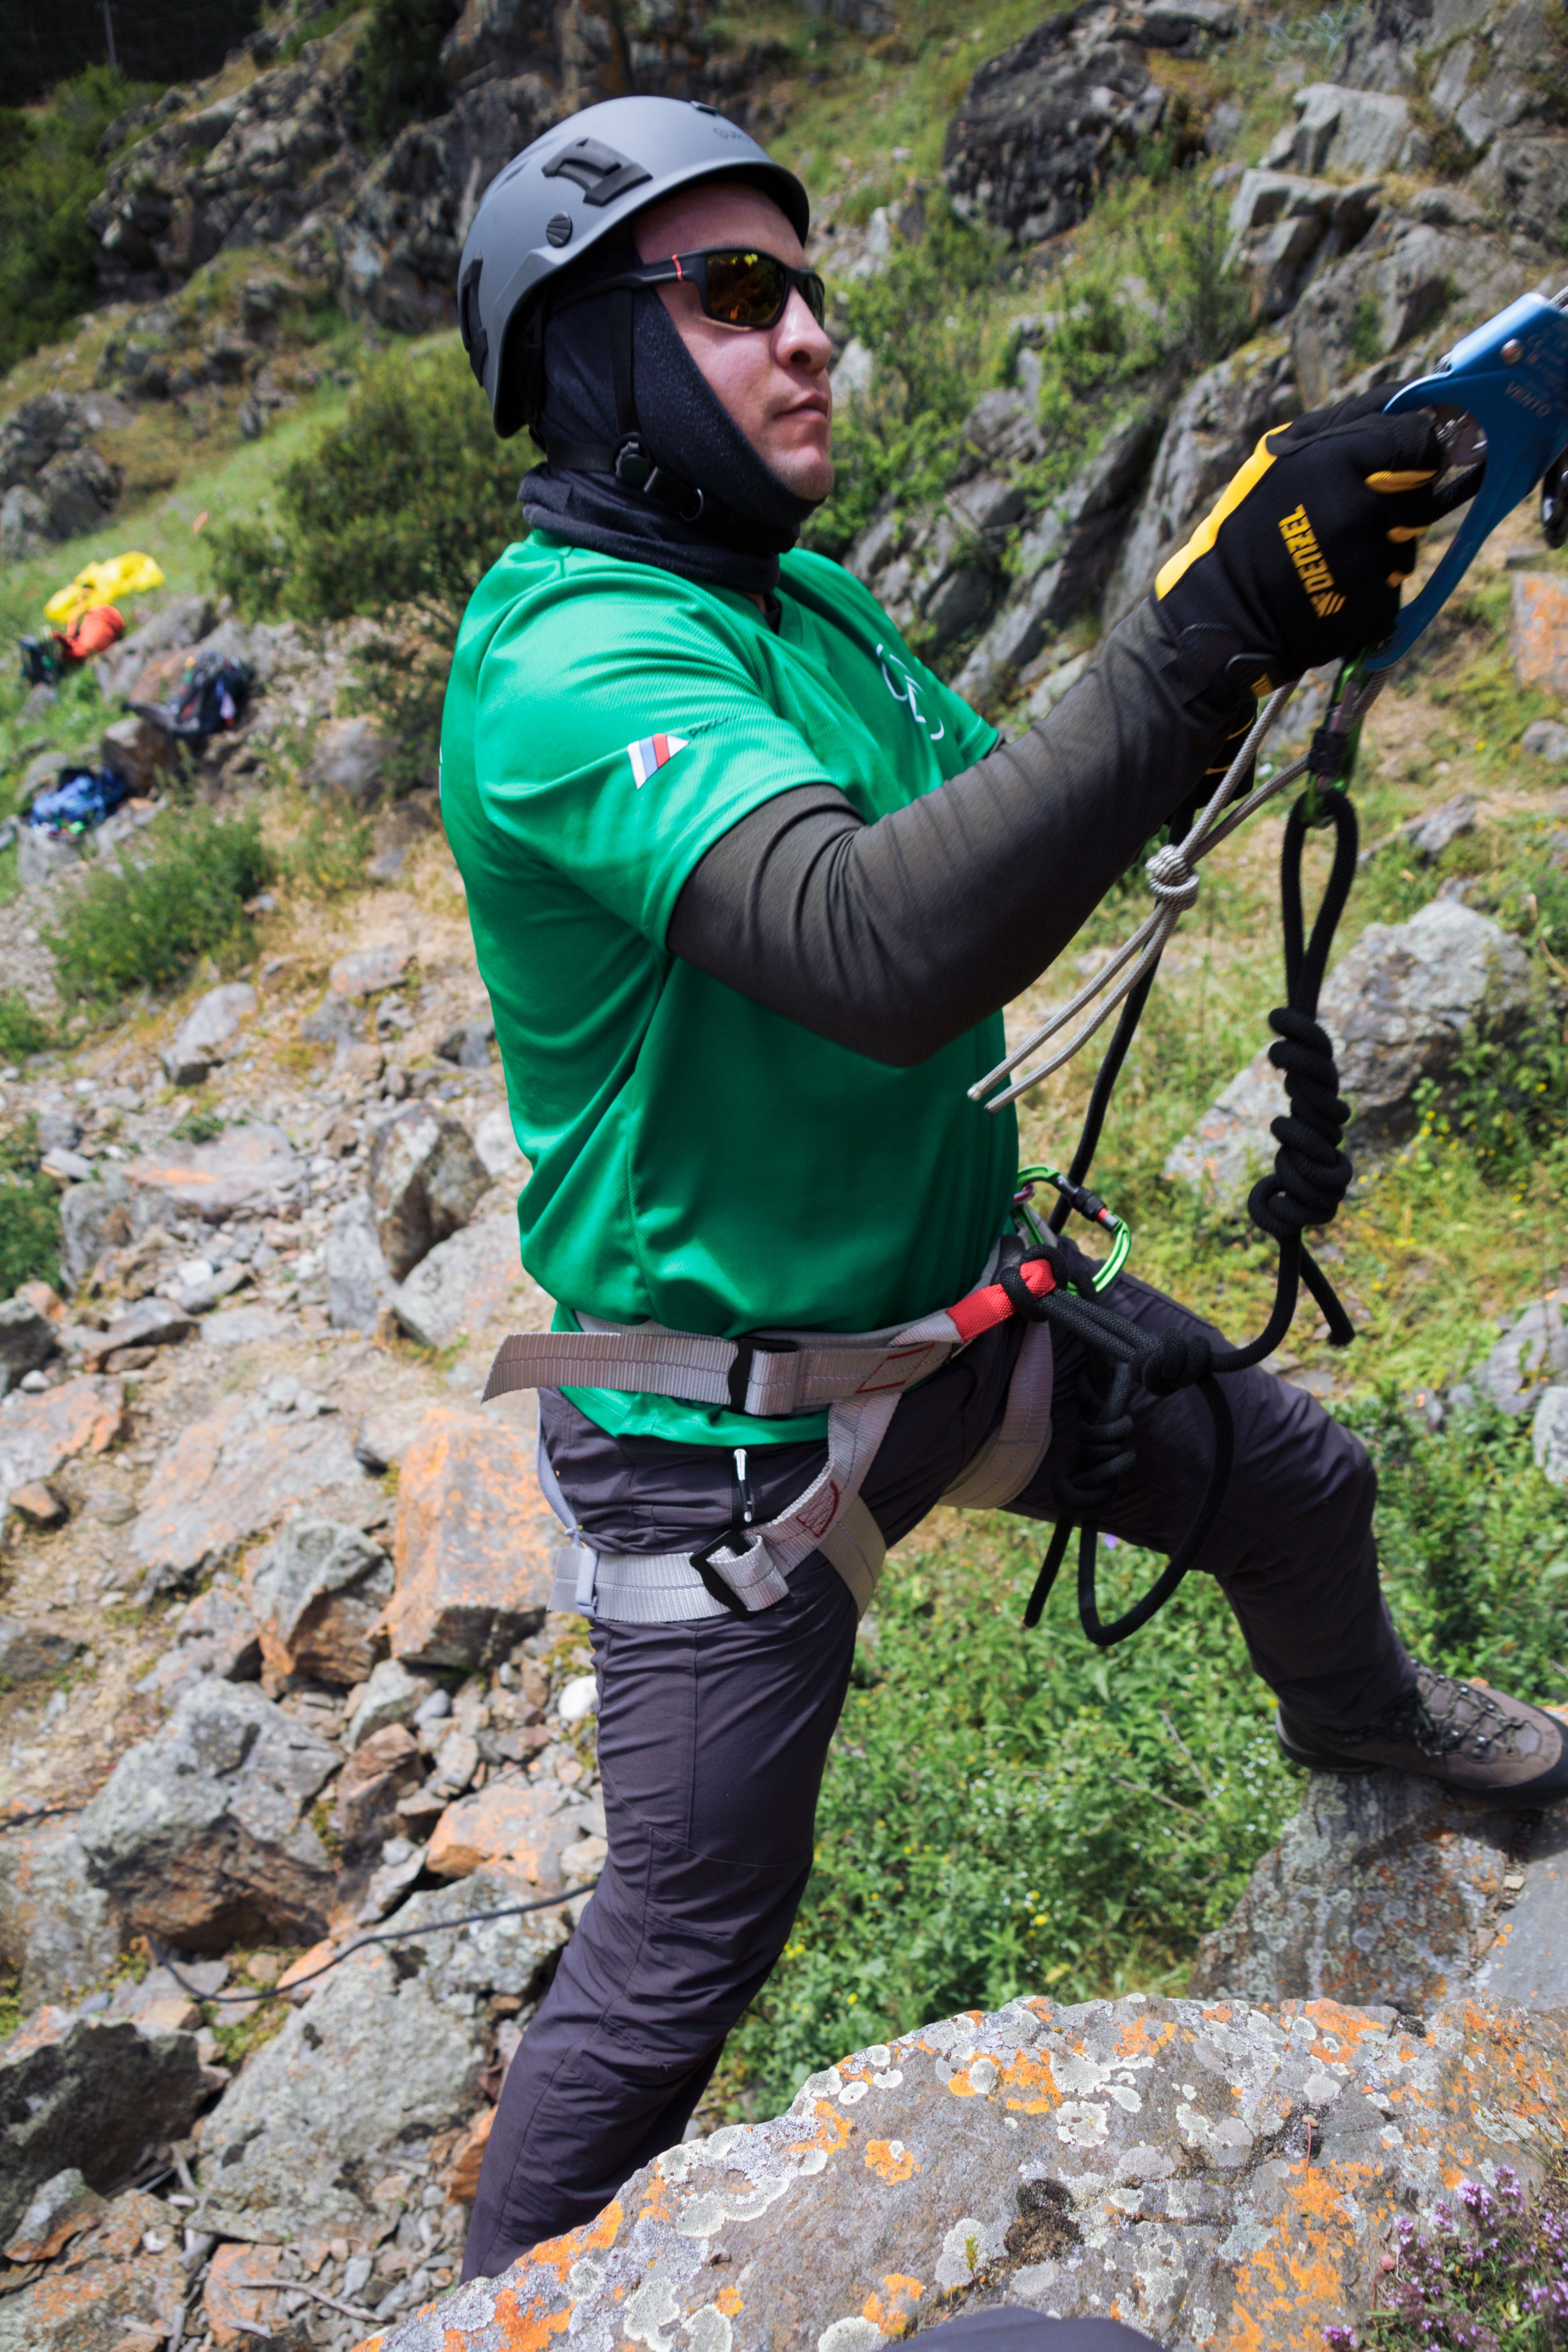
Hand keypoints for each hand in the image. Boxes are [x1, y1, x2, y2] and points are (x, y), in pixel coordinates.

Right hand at [1154, 387, 1443, 687]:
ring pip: (1409, 545)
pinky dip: (1370, 591)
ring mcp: (1366, 561)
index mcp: (1335, 459)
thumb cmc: (1252, 524)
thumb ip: (1350, 421)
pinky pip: (1394, 589)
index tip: (1400, 463)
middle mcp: (1356, 509)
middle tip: (1351, 517)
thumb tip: (1416, 403)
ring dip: (1383, 550)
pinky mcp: (1372, 606)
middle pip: (1423, 495)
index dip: (1416, 451)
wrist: (1225, 611)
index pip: (1420, 441)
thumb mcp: (1283, 453)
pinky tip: (1332, 589)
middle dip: (1398, 504)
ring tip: (1334, 557)